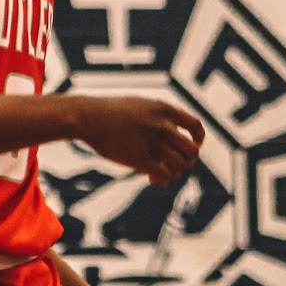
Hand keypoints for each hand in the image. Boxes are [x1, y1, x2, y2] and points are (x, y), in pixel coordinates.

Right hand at [70, 94, 203, 186]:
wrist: (88, 116)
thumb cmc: (109, 111)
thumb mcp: (140, 104)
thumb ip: (158, 116)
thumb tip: (170, 130)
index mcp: (165, 110)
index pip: (196, 127)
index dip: (197, 140)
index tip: (192, 146)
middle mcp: (163, 126)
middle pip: (191, 151)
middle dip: (186, 162)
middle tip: (174, 166)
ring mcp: (153, 143)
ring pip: (179, 166)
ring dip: (173, 173)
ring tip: (160, 173)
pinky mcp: (140, 159)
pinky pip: (164, 175)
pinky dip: (162, 180)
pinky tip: (151, 179)